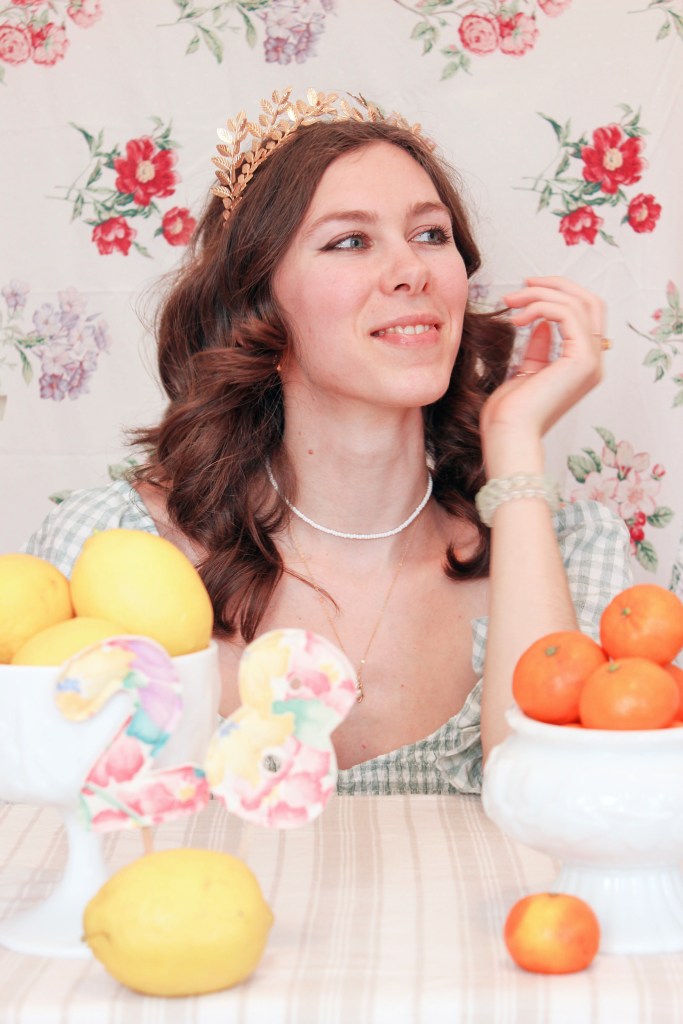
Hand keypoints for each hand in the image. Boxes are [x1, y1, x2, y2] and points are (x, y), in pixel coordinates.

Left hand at [480, 276, 605, 475]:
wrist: (508, 434)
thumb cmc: (510, 413)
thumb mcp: (526, 372)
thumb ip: (539, 348)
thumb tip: (542, 323)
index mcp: (584, 365)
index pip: (586, 313)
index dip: (559, 294)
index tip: (526, 291)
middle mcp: (594, 362)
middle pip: (590, 301)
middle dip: (555, 286)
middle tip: (522, 285)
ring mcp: (592, 361)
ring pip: (578, 303)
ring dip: (541, 294)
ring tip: (511, 302)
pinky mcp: (581, 360)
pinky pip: (567, 314)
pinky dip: (541, 306)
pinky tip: (518, 317)